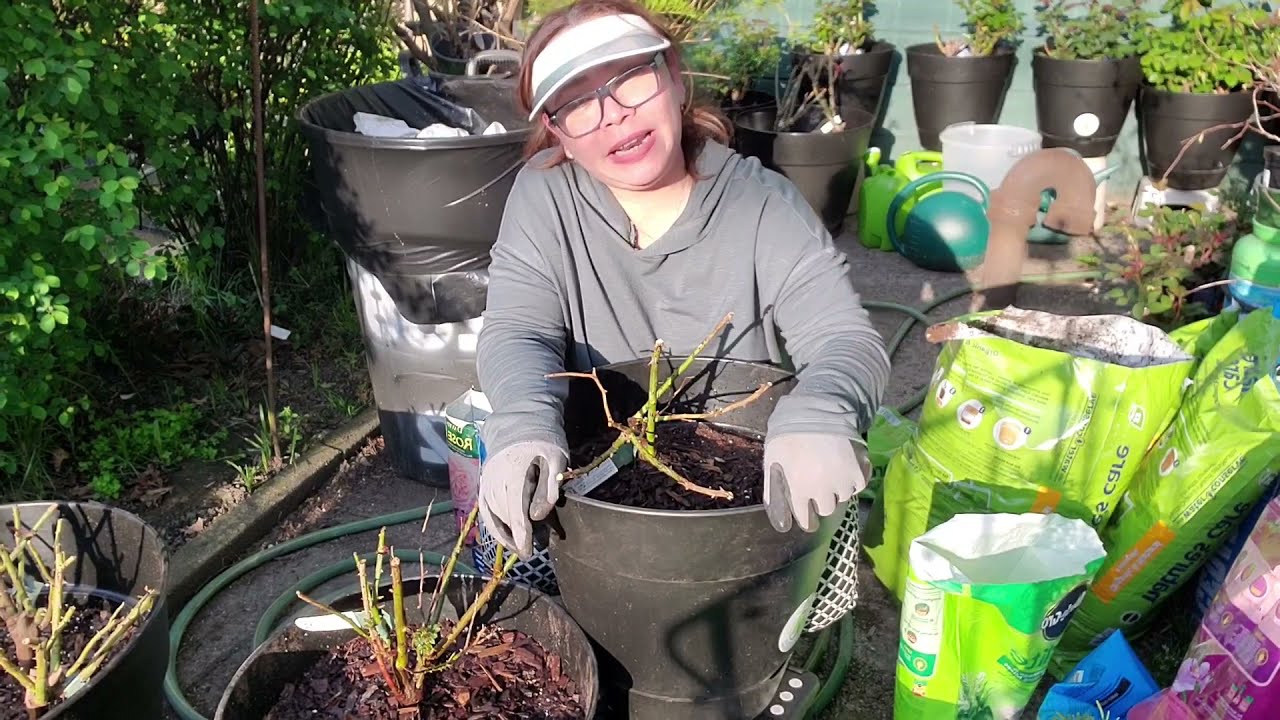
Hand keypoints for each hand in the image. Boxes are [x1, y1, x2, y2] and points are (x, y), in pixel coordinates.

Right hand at [477, 441, 567, 559]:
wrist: (520, 422)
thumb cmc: (543, 441)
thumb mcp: (556, 458)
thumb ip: (549, 487)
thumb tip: (538, 516)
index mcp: (514, 473)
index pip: (515, 510)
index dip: (521, 534)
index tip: (527, 553)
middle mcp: (495, 479)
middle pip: (505, 515)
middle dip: (519, 534)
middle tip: (534, 547)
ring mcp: (487, 481)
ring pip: (494, 515)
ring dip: (506, 533)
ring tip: (520, 546)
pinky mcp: (484, 483)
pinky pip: (485, 510)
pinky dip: (493, 526)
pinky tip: (505, 537)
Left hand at [763, 433, 869, 532]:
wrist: (817, 409)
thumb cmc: (789, 434)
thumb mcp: (772, 461)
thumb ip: (773, 489)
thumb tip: (778, 515)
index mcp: (798, 490)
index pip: (806, 520)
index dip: (807, 519)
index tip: (809, 516)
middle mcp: (821, 491)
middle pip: (826, 508)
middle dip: (822, 499)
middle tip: (820, 482)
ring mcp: (842, 482)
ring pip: (843, 496)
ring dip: (838, 487)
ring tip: (832, 468)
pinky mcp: (858, 472)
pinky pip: (858, 485)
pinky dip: (854, 479)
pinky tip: (846, 466)